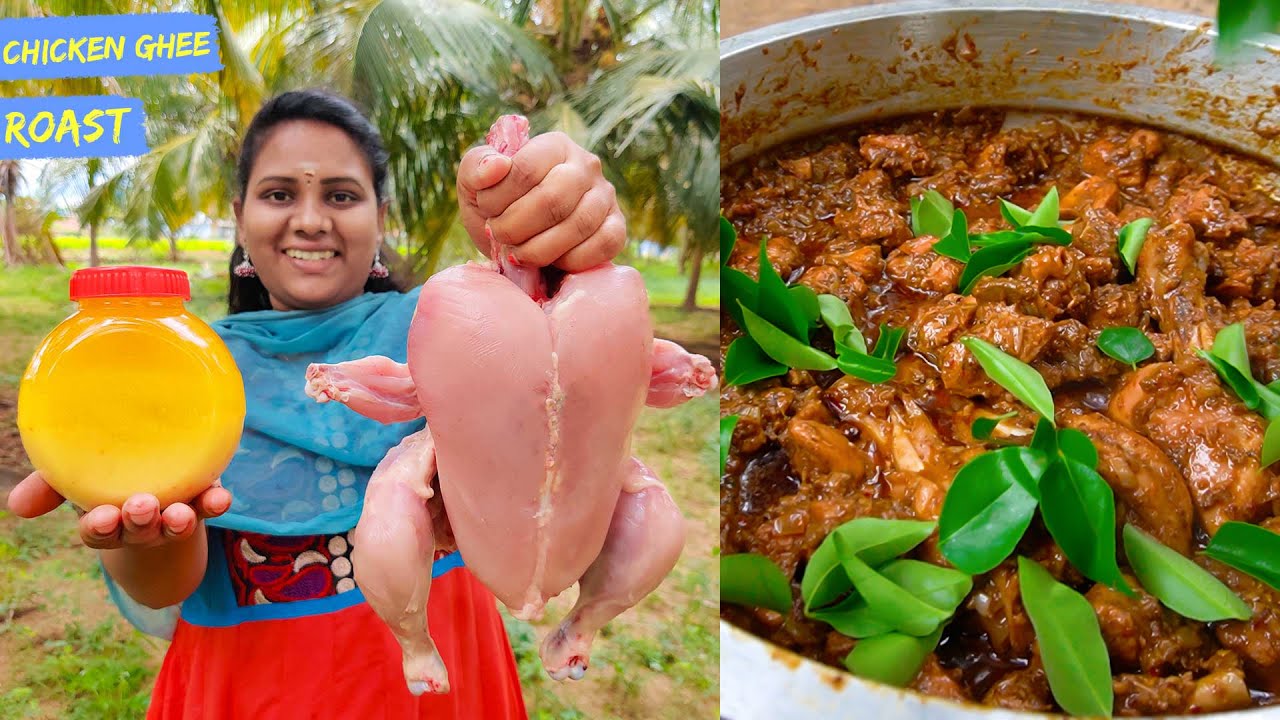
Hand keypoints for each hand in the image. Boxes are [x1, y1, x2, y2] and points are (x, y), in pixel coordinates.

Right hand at [6, 471, 232, 549]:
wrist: (153, 476)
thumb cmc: (107, 476)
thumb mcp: (76, 477)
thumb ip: (48, 484)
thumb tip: (16, 505)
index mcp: (107, 517)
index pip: (99, 532)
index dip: (100, 528)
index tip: (101, 517)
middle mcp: (141, 523)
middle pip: (140, 531)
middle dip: (141, 522)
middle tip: (141, 505)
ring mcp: (173, 513)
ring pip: (176, 525)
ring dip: (179, 521)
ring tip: (181, 512)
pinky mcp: (203, 499)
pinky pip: (211, 506)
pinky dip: (216, 504)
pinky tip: (222, 497)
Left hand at [457, 131, 625, 271]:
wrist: (519, 242)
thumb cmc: (497, 208)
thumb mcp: (474, 184)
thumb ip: (475, 167)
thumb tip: (497, 166)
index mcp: (554, 145)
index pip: (525, 169)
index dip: (498, 198)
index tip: (486, 210)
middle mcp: (586, 165)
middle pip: (552, 200)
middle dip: (515, 227)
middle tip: (499, 236)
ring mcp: (605, 196)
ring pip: (577, 226)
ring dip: (537, 249)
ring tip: (517, 252)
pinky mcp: (617, 227)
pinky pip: (602, 246)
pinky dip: (569, 261)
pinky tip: (550, 261)